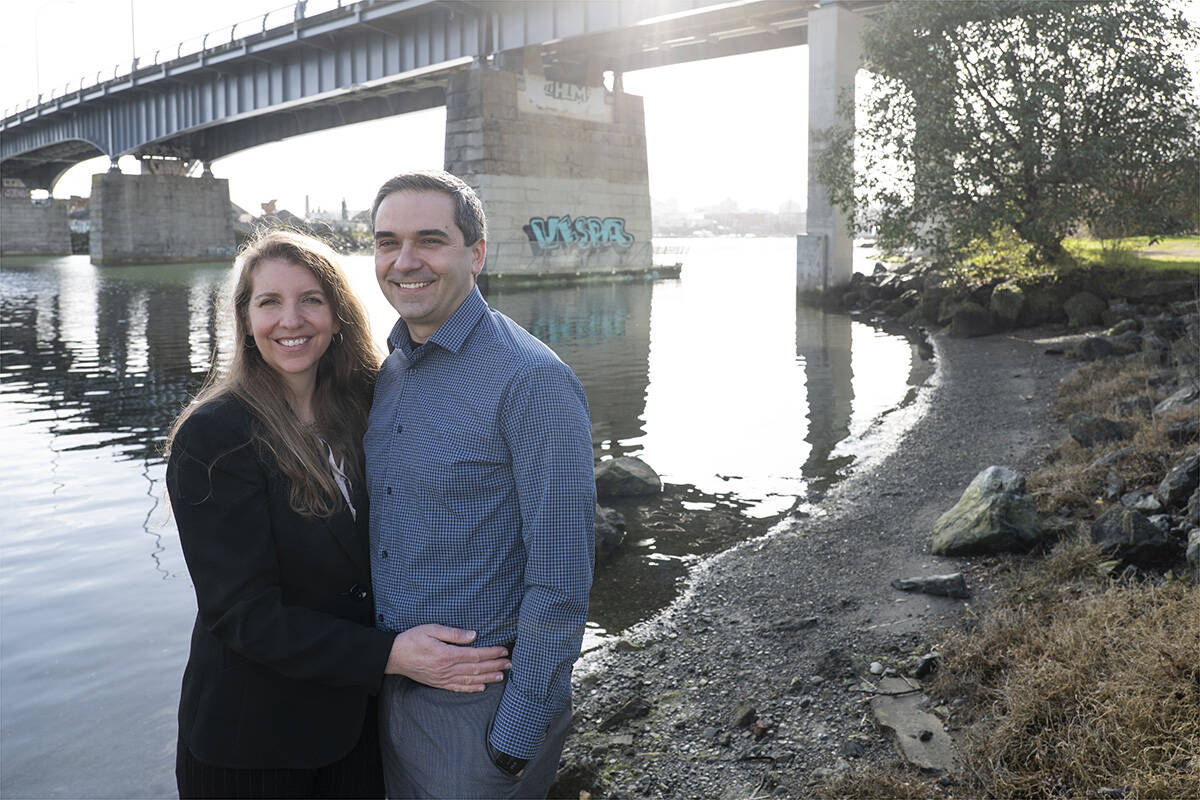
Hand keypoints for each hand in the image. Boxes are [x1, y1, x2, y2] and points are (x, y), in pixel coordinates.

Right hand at [385, 624, 509, 691]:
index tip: (503, 650)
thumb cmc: (412, 639)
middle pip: (477, 668)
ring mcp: (443, 678)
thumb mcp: (432, 629)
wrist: (394, 656)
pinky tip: (481, 688)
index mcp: (447, 654)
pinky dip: (471, 688)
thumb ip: (454, 633)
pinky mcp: (438, 683)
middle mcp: (447, 669)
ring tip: (502, 676)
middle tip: (510, 663)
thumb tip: (474, 635)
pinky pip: (458, 688)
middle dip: (495, 666)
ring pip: (470, 680)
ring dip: (488, 678)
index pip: (476, 655)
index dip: (492, 653)